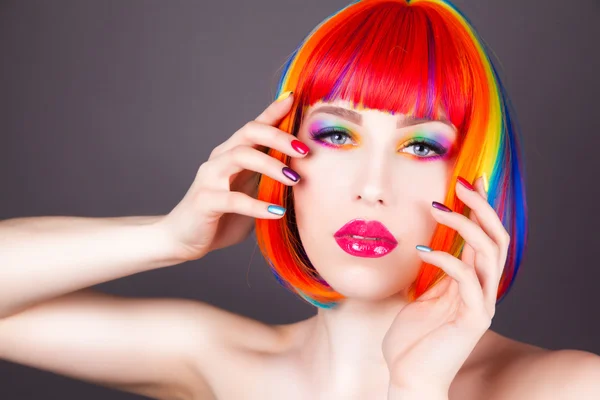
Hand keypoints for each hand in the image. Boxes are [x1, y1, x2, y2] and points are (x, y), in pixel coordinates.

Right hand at [157, 91, 308, 260]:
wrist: (183, 239)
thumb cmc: (222, 217)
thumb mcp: (251, 194)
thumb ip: (269, 181)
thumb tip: (305, 173)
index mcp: (232, 154)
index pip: (255, 127)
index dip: (274, 111)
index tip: (295, 99)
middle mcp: (220, 159)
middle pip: (249, 133)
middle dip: (279, 136)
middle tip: (304, 151)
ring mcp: (210, 178)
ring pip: (241, 156)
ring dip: (271, 165)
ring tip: (294, 180)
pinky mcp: (205, 201)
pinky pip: (233, 199)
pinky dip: (257, 204)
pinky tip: (277, 212)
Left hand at [382, 175, 509, 394]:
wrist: (409, 377)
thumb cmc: (412, 341)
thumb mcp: (423, 298)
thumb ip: (435, 275)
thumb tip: (433, 246)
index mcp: (472, 284)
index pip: (486, 238)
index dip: (482, 208)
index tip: (470, 180)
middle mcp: (483, 291)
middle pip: (498, 239)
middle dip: (482, 207)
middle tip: (461, 183)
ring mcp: (481, 305)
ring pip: (489, 253)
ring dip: (464, 225)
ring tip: (437, 207)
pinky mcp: (472, 319)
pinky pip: (466, 279)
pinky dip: (447, 259)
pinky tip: (422, 251)